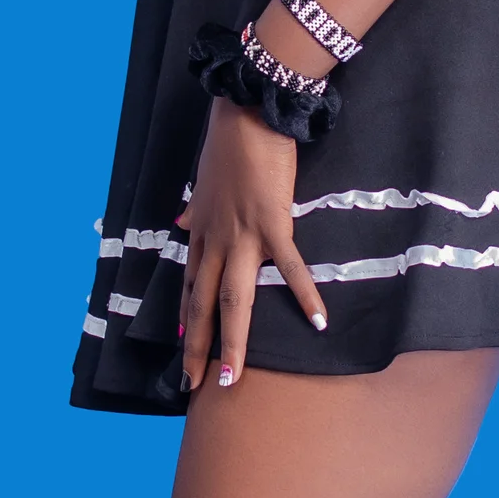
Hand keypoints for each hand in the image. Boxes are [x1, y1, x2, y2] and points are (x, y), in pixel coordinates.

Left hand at [177, 102, 328, 391]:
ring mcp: (242, 236)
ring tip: (233, 377)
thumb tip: (180, 218)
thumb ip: (193, 206)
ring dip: (232, 342)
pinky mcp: (272, 225)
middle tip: (194, 384)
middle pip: (204, 304)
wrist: (247, 113)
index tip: (184, 348)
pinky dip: (305, 295)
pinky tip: (318, 322)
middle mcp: (215, 240)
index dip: (187, 319)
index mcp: (201, 229)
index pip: (190, 285)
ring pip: (234, 301)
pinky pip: (289, 268)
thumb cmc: (228, 143)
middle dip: (199, 347)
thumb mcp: (202, 180)